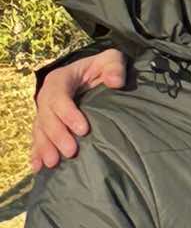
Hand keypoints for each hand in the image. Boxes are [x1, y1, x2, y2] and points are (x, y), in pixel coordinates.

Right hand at [30, 48, 126, 170]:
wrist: (94, 75)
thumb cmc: (103, 68)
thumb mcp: (111, 60)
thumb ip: (114, 67)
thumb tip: (115, 82)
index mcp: (61, 79)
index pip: (59, 96)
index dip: (68, 113)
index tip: (83, 129)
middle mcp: (48, 96)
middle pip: (47, 116)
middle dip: (57, 135)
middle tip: (71, 151)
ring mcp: (46, 111)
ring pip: (40, 129)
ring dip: (44, 147)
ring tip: (53, 163)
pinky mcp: (47, 125)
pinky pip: (38, 138)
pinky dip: (37, 152)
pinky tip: (38, 167)